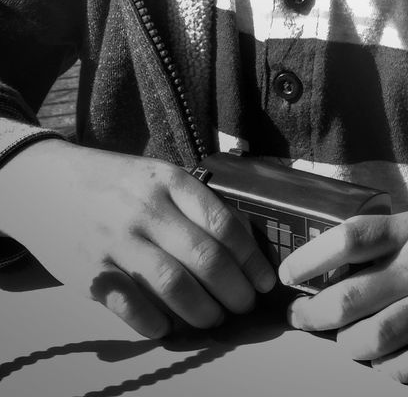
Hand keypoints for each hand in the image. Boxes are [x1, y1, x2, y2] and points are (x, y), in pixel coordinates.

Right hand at [0, 140, 276, 337]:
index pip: (224, 224)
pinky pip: (133, 307)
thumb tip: (242, 244)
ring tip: (214, 318)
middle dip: (235, 290)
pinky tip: (168, 326)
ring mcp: (117, 241)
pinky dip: (156, 323)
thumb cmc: (116, 183)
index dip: (251, 259)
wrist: (49, 184)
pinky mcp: (91, 273)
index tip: (264, 281)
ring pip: (174, 286)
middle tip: (245, 305)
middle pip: (205, 259)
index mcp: (170, 182)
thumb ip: (195, 203)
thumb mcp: (158, 176)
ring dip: (203, 311)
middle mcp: (146, 210)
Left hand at [278, 194, 407, 382]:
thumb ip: (386, 239)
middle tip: (302, 317)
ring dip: (348, 347)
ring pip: (379, 338)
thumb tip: (331, 264)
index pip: (349, 239)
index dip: (309, 259)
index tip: (287, 276)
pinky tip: (381, 364)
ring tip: (341, 343)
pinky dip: (390, 371)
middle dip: (315, 314)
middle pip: (353, 297)